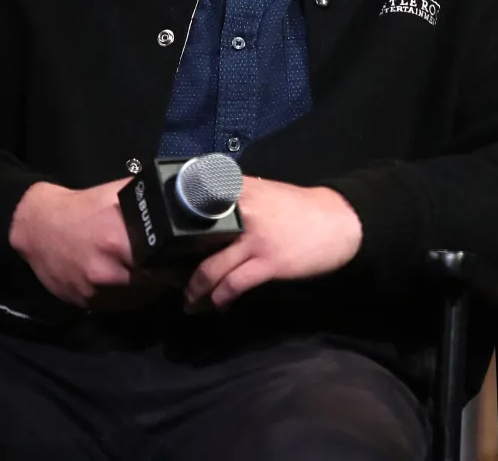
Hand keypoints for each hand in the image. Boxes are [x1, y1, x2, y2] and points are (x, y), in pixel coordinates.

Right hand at [8, 178, 183, 309]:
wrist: (38, 228)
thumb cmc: (84, 208)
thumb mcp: (118, 194)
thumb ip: (150, 201)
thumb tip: (183, 197)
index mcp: (121, 241)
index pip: (166, 265)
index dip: (180, 263)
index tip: (187, 257)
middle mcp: (110, 271)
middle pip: (155, 285)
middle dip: (167, 277)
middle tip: (172, 264)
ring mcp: (97, 292)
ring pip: (140, 299)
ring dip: (149, 289)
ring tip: (151, 271)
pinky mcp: (87, 305)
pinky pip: (120, 306)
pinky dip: (129, 296)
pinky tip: (129, 280)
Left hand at [183, 177, 362, 312]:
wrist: (337, 222)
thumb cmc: (297, 209)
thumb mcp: (264, 193)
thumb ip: (236, 199)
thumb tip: (204, 210)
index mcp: (238, 190)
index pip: (194, 201)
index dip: (172, 224)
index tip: (160, 243)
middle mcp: (242, 211)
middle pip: (194, 241)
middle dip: (177, 266)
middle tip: (169, 280)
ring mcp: (253, 239)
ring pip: (209, 270)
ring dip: (195, 292)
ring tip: (190, 303)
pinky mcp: (267, 263)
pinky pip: (233, 285)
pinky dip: (219, 300)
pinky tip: (216, 306)